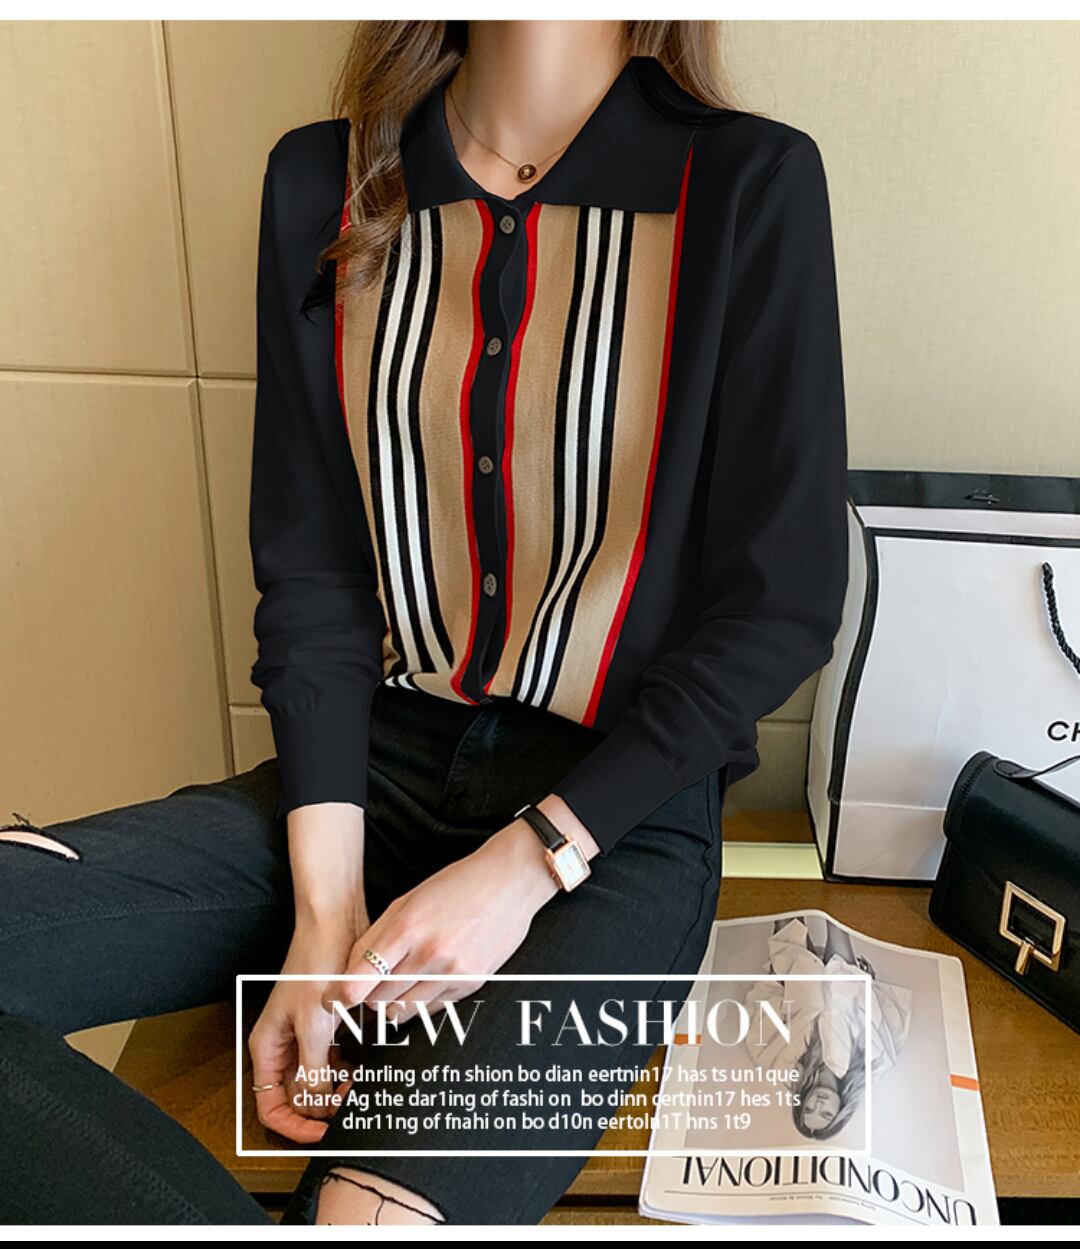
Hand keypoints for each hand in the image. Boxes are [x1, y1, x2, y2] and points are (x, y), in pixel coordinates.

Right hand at [248, 920, 358, 1142]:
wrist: (335, 921)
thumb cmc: (316, 961)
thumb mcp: (314, 1022)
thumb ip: (312, 1069)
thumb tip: (316, 1106)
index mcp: (267, 1046)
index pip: (271, 1106)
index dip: (294, 1125)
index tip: (323, 1131)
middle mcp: (283, 1043)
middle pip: (296, 1096)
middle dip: (321, 1107)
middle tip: (349, 1105)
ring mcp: (305, 1033)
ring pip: (318, 1079)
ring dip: (337, 1089)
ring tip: (360, 1086)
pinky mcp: (327, 1022)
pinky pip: (334, 1058)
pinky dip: (348, 1067)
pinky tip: (365, 1064)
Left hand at [322, 796, 597, 1025]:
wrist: (510, 881)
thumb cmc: (457, 885)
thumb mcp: (407, 900)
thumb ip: (376, 936)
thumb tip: (350, 971)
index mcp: (406, 928)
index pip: (359, 980)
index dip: (340, 996)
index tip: (333, 1000)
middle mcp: (428, 954)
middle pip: (378, 1000)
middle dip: (367, 997)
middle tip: (369, 987)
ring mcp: (452, 972)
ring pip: (403, 1011)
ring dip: (391, 1004)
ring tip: (396, 985)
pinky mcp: (471, 984)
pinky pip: (432, 1009)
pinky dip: (419, 1003)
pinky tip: (423, 983)